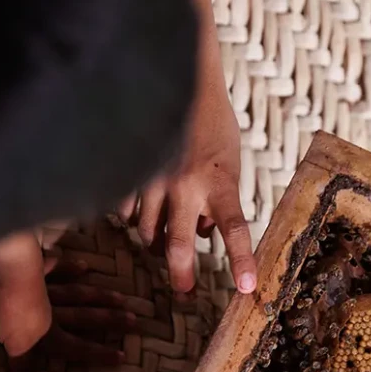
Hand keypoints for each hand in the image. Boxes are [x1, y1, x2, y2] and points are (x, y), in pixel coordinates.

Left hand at [0, 232, 137, 371]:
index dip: (99, 353)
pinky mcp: (35, 268)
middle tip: (134, 321)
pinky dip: (68, 267)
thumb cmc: (2, 311)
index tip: (123, 357)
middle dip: (110, 321)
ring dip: (99, 297)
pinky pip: (56, 268)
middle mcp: (53, 311)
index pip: (77, 346)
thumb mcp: (10, 345)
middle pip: (85, 317)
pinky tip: (83, 266)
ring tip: (120, 298)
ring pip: (77, 294)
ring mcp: (47, 287)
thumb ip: (23, 367)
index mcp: (47, 332)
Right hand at [121, 68, 256, 294]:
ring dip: (155, 242)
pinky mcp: (130, 171)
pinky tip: (139, 212)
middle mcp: (187, 185)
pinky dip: (132, 217)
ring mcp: (155, 179)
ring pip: (147, 231)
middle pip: (178, 244)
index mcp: (219, 181)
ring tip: (161, 243)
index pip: (234, 229)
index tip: (246, 287)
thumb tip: (201, 234)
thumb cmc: (210, 123)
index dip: (240, 261)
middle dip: (180, 275)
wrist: (180, 79)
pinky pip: (125, 210)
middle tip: (185, 292)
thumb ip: (219, 200)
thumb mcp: (229, 162)